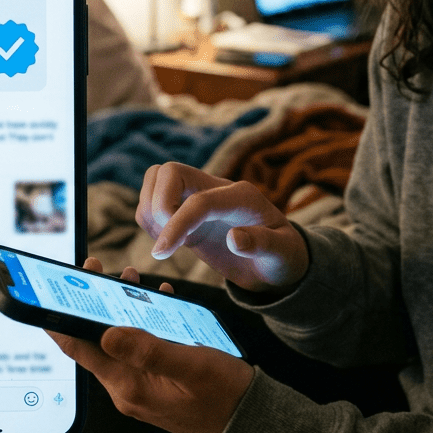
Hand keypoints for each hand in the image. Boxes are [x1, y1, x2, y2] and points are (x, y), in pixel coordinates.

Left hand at [47, 261, 253, 432]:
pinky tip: (159, 299)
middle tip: (97, 268)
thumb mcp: (191, 365)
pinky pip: (139, 345)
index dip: (62, 319)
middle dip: (95, 301)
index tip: (52, 288)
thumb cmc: (224, 396)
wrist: (247, 424)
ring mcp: (141, 384)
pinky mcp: (155, 380)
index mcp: (128, 386)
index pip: (80, 349)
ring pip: (119, 339)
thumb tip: (106, 332)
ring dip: (121, 306)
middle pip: (97, 339)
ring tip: (130, 276)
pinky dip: (144, 319)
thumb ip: (149, 350)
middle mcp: (128, 387)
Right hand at [138, 162, 309, 292]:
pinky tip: (166, 243)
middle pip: (170, 171)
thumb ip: (262, 244)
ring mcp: (200, 196)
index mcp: (242, 196)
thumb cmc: (283, 256)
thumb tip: (234, 239)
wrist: (278, 261)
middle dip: (157, 206)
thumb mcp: (283, 254)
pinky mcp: (187, 211)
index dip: (176, 223)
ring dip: (150, 211)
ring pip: (156, 179)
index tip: (162, 252)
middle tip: (167, 242)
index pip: (199, 200)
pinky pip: (154, 200)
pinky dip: (149, 219)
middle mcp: (217, 189)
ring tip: (167, 244)